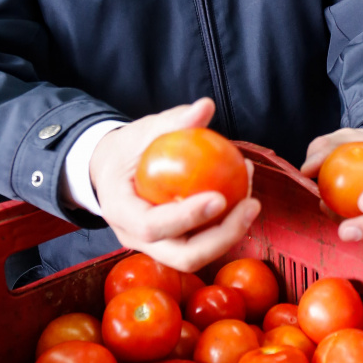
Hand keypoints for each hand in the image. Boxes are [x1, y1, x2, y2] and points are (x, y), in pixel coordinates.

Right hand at [89, 98, 260, 271]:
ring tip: (252, 199)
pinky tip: (244, 194)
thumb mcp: (141, 132)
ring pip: (199, 256)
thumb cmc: (125, 151)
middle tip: (250, 205)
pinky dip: (228, 224)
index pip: (152, 226)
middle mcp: (137, 238)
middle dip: (223, 237)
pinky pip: (205, 242)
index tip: (219, 197)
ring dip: (232, 232)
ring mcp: (157, 246)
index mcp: (121, 212)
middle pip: (184, 256)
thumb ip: (171, 122)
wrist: (110, 171)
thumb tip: (205, 107)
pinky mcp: (176, 243)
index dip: (187, 217)